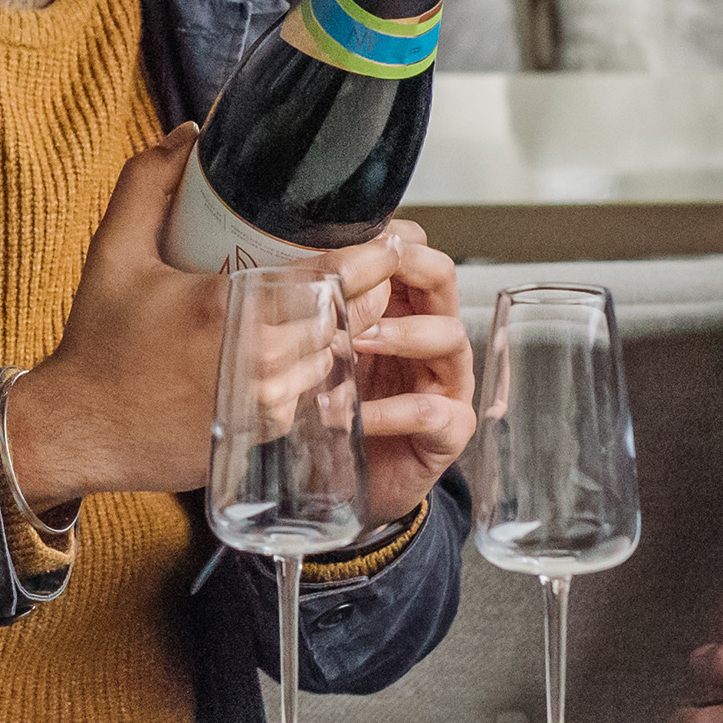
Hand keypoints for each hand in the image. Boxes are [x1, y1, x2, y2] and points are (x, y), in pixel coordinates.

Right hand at [7, 136, 474, 519]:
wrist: (81, 431)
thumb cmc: (98, 342)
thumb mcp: (113, 251)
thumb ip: (147, 182)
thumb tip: (190, 132)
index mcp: (227, 308)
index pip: (330, 279)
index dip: (372, 256)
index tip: (390, 233)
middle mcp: (257, 360)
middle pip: (348, 316)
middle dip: (373, 286)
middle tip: (384, 256)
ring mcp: (266, 402)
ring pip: (337, 355)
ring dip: (351, 325)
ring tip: (361, 292)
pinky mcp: (266, 433)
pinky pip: (315, 391)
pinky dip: (323, 362)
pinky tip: (319, 338)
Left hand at [330, 220, 471, 527]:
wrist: (356, 486)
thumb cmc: (339, 408)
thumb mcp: (321, 353)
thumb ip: (315, 313)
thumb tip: (271, 267)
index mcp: (404, 309)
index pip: (412, 253)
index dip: (388, 239)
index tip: (354, 236)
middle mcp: (433, 338)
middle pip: (442, 278)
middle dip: (408, 267)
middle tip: (369, 272)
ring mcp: (448, 382)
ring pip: (449, 336)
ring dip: (401, 334)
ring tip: (355, 344)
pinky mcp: (451, 430)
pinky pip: (433, 411)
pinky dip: (391, 411)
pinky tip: (355, 416)